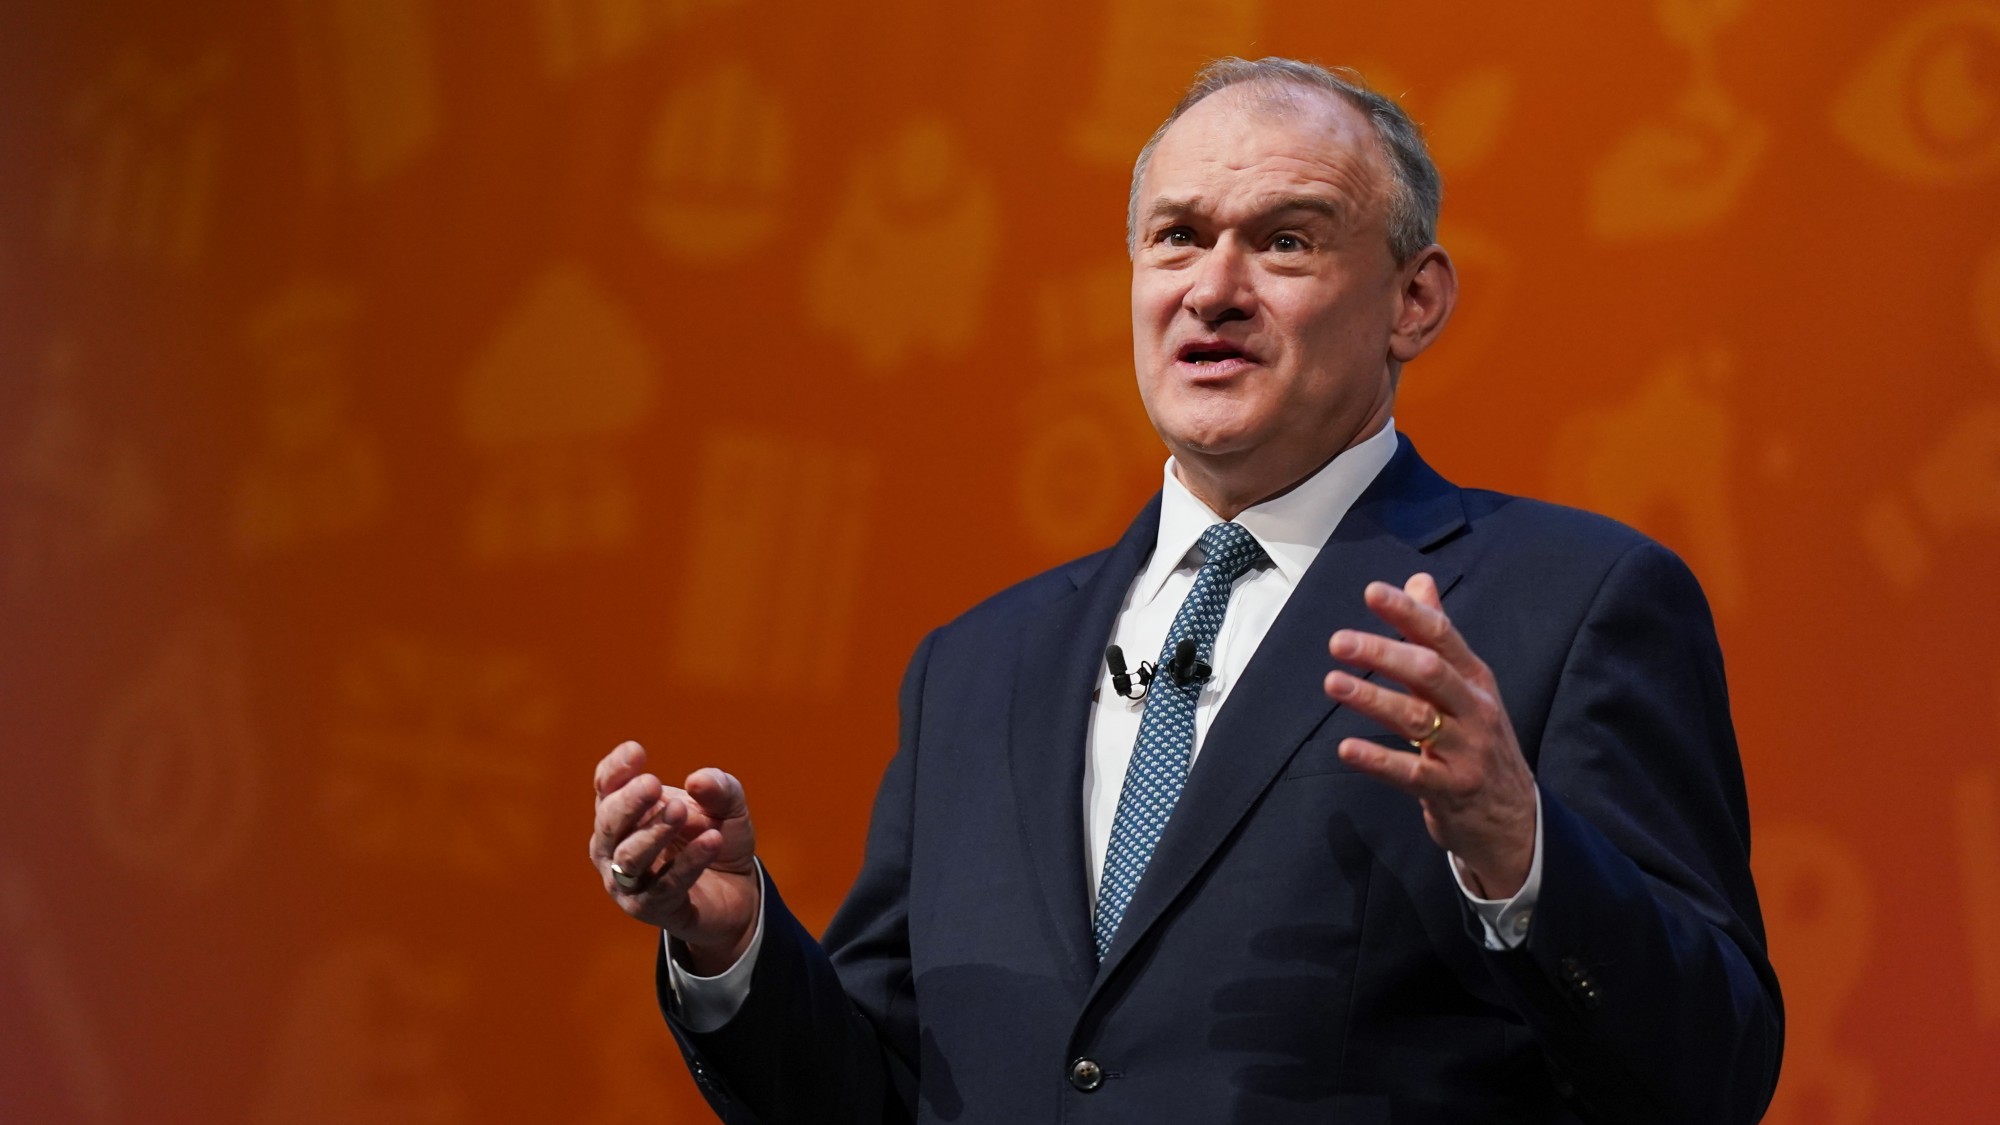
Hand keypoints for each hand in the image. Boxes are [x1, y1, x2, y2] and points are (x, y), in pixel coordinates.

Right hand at [589, 741, 761, 972]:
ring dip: (654, 832)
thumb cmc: (714, 837)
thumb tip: (699, 780)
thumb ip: (718, 787)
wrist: (736, 891)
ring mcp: (628, 881)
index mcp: (624, 813)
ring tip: (681, 812)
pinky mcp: (652, 909)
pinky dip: (689, 862)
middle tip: (654, 785)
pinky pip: (666, 885)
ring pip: (629, 857)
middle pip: (608, 822)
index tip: (637, 752)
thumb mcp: (727, 806)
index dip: (615, 769)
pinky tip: (712, 840)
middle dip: (629, 802)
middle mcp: (615, 847)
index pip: (606, 787)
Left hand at [1323, 574, 1537, 897]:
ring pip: (1417, 719)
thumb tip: (1419, 581)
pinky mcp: (1451, 790)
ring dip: (1373, 699)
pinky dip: (1378, 760)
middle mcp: (1474, 709)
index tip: (1372, 592)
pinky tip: (1347, 748)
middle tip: (1340, 642)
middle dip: (1384, 653)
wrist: (1515, 818)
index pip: (1442, 636)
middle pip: (1430, 673)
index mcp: (1475, 679)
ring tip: (1333, 683)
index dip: (1408, 613)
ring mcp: (1466, 751)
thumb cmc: (1479, 742)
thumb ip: (1438, 635)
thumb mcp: (1468, 685)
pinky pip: (1411, 773)